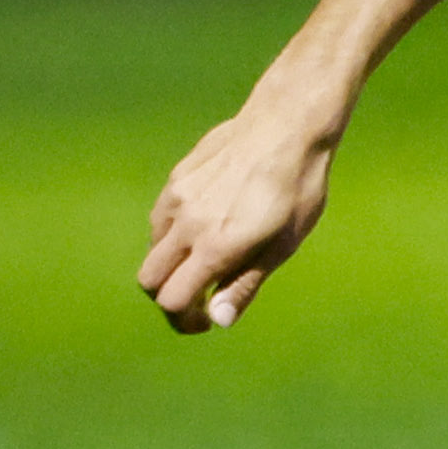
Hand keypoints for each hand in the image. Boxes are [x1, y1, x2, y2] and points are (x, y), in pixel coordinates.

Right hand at [138, 98, 340, 330]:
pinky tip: (208, 227)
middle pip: (149, 279)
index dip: (184, 320)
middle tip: (199, 301)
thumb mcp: (283, 244)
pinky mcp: (176, 179)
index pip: (172, 300)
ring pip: (153, 249)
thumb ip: (245, 283)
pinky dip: (174, 237)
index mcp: (216, 246)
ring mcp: (176, 199)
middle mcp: (187, 224)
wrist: (288, 126)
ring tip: (212, 261)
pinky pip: (161, 219)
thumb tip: (218, 320)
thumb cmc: (297, 189)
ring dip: (173, 265)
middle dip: (168, 297)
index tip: (205, 322)